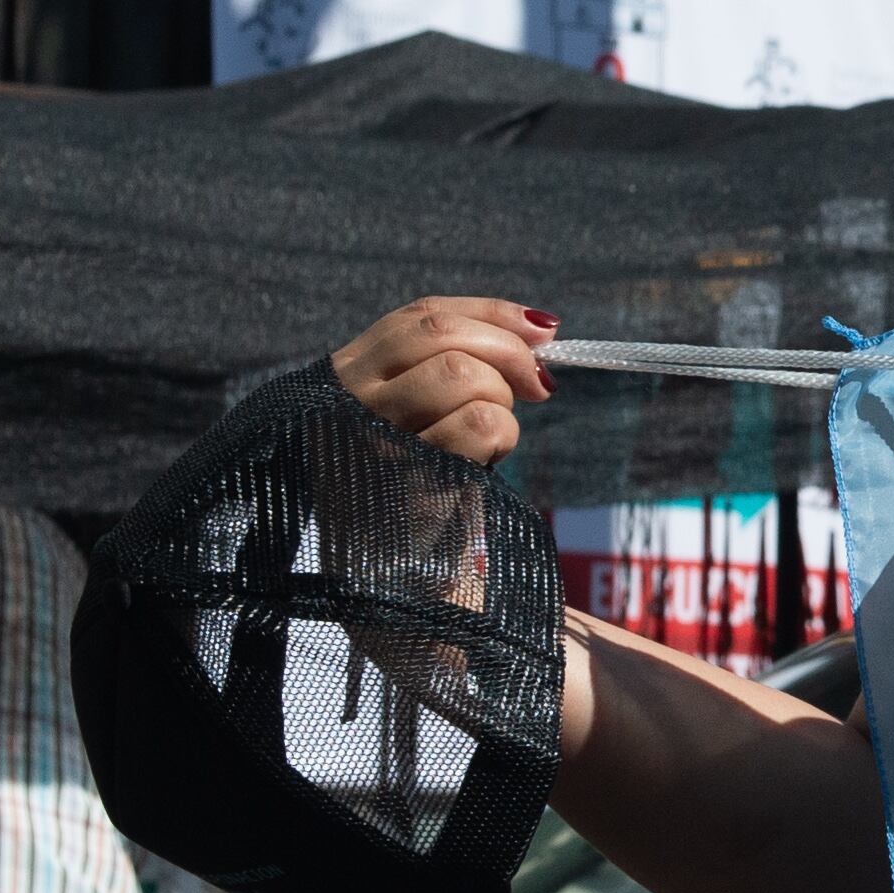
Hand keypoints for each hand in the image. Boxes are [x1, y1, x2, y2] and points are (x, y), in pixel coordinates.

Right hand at [330, 299, 559, 463]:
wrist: (394, 578)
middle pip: (442, 335)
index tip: (545, 331)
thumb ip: (462, 365)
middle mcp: (348, 398)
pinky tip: (484, 465)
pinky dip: (503, 439)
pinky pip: (482, 424)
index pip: (422, 315)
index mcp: (348, 374)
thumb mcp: (427, 415)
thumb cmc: (420, 486)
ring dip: (503, 404)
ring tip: (490, 442)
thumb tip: (542, 329)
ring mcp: (372, 435)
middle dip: (508, 353)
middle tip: (539, 388)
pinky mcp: (406, 474)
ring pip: (465, 375)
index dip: (491, 314)